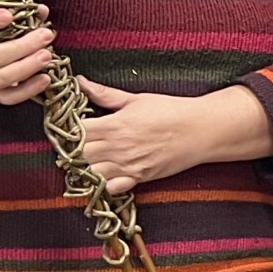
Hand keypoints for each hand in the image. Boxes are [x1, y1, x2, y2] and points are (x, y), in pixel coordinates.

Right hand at [0, 8, 57, 109]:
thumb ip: (16, 15)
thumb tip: (41, 10)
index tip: (8, 15)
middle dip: (22, 47)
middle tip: (45, 35)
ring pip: (1, 78)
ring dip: (27, 66)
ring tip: (47, 55)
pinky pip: (10, 97)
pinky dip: (28, 90)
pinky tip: (45, 78)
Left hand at [76, 80, 268, 195]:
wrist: (201, 130)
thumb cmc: (172, 111)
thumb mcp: (137, 99)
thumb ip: (105, 94)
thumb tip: (81, 82)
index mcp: (115, 125)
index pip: (76, 133)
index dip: (71, 132)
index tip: (75, 128)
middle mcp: (118, 147)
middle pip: (79, 155)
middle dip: (77, 150)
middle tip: (83, 144)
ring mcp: (128, 165)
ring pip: (90, 173)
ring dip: (88, 168)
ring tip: (94, 159)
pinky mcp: (139, 177)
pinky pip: (111, 188)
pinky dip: (105, 184)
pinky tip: (108, 174)